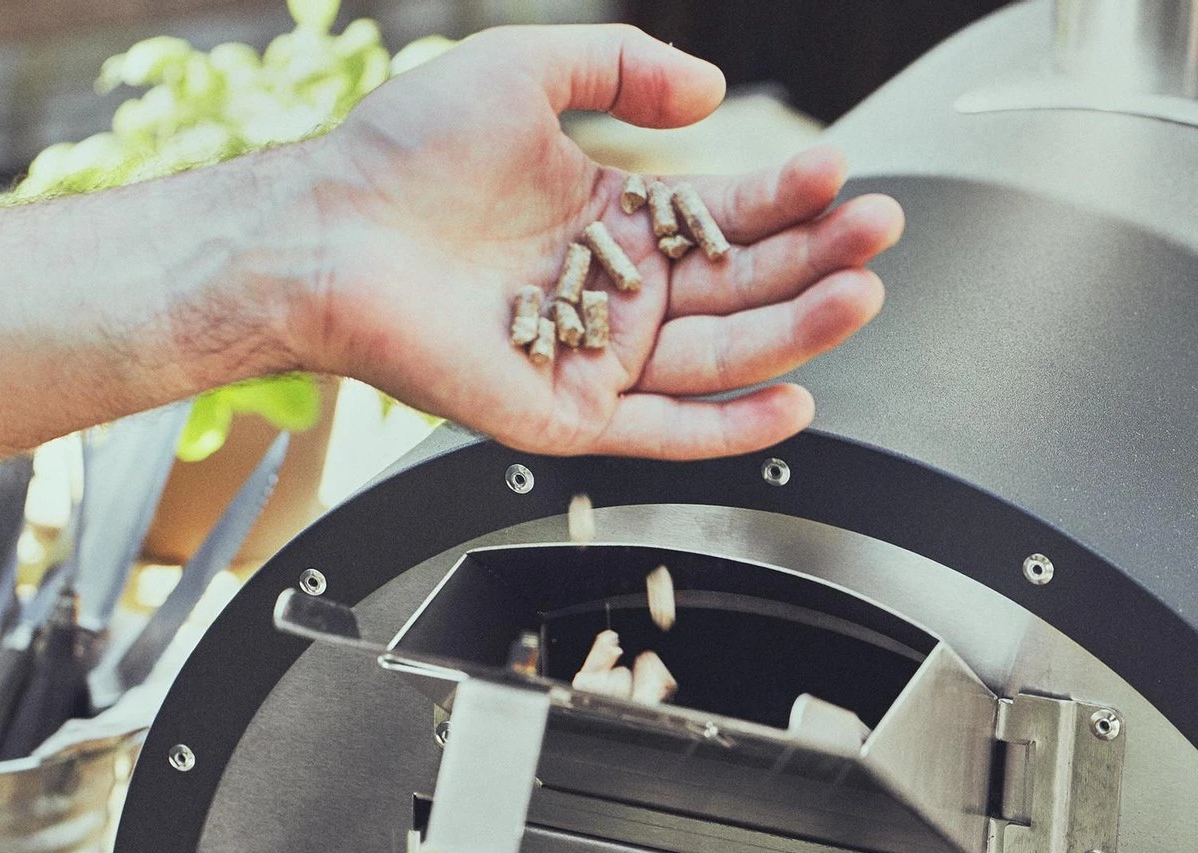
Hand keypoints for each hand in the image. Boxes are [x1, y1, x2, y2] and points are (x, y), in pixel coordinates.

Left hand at [293, 24, 903, 458]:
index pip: (724, 217)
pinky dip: (728, 427)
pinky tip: (793, 402)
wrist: (330, 233)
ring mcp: (596, 360)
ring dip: (793, 331)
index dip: (786, 196)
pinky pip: (663, 432)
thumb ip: (619, 64)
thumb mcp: (524, 72)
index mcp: (613, 224)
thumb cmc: (406, 157)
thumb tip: (711, 92)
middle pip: (737, 288)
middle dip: (812, 260)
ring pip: (716, 356)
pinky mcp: (568, 416)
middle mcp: (616, 296)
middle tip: (878, 231)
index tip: (840, 172)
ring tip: (859, 295)